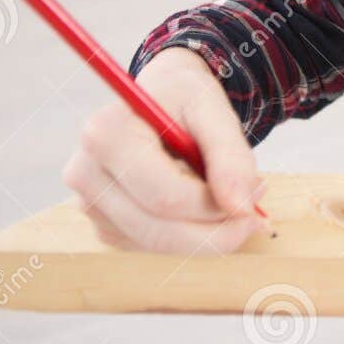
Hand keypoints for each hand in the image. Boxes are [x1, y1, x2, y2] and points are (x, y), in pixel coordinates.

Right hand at [63, 46, 264, 253]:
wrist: (160, 97)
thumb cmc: (184, 99)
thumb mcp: (214, 110)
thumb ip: (231, 156)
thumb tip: (241, 207)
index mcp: (105, 135)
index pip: (165, 196)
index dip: (217, 206)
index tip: (258, 190)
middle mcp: (84, 173)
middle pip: (158, 230)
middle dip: (216, 230)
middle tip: (254, 215)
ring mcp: (89, 203)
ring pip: (157, 244)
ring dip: (204, 233)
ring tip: (228, 197)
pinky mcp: (103, 223)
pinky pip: (152, 246)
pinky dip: (187, 234)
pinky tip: (199, 202)